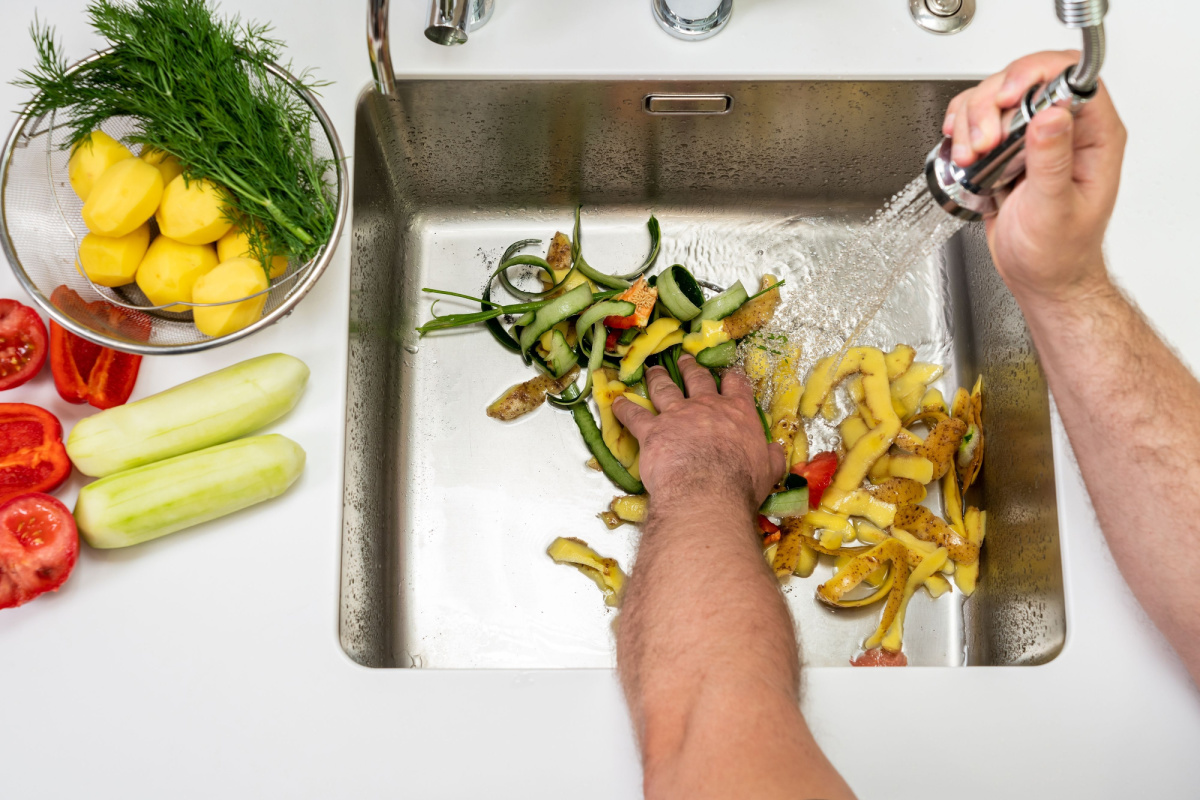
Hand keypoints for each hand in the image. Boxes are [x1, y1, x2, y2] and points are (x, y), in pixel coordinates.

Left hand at [612, 356, 784, 510]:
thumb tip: (775, 451)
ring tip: (653, 371)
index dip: (730, 378)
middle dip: (691, 368)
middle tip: (686, 360)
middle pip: (697, 379)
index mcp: (738, 414)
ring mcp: (677, 415)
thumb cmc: (741, 483)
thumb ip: (770, 457)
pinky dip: (624, 408)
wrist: (708, 491)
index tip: (726, 374)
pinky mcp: (652, 430)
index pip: (736, 386)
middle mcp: (706, 407)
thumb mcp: (767, 469)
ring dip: (657, 378)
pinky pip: (634, 415)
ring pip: (664, 389)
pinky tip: (616, 403)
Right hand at [942, 50, 1126, 304]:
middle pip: (1024, 81)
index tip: (1005, 101)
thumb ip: (1052, 161)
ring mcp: (1034, 137)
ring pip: (996, 97)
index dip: (1034, 77)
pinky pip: (980, 119)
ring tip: (970, 157)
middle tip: (983, 144)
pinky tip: (961, 149)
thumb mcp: (1055, 209)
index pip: (1071, 77)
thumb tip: (1051, 114)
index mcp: (1094, 138)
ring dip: (971, 121)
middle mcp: (1066, 130)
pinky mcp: (1008, 149)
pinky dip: (962, 129)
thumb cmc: (1057, 253)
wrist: (1040, 278)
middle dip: (991, 107)